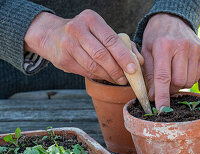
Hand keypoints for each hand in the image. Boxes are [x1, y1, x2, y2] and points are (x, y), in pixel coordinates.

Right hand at [24, 10, 142, 84]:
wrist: (51, 35)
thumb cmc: (85, 34)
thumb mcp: (101, 31)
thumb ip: (122, 44)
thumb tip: (139, 61)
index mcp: (91, 19)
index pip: (111, 40)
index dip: (124, 56)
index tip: (133, 69)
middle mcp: (77, 29)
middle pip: (102, 55)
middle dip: (117, 69)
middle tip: (126, 78)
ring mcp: (68, 45)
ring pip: (93, 66)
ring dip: (108, 76)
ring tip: (118, 79)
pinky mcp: (63, 59)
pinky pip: (85, 72)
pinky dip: (98, 77)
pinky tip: (105, 77)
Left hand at [142, 13, 199, 108]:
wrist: (173, 19)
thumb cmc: (156, 38)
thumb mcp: (146, 52)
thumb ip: (149, 75)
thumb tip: (153, 97)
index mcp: (163, 46)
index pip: (163, 77)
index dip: (162, 96)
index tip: (162, 110)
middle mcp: (182, 46)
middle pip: (178, 82)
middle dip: (170, 87)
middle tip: (165, 81)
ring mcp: (196, 48)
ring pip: (189, 81)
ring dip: (180, 83)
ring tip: (174, 71)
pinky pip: (197, 76)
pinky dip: (189, 77)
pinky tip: (182, 67)